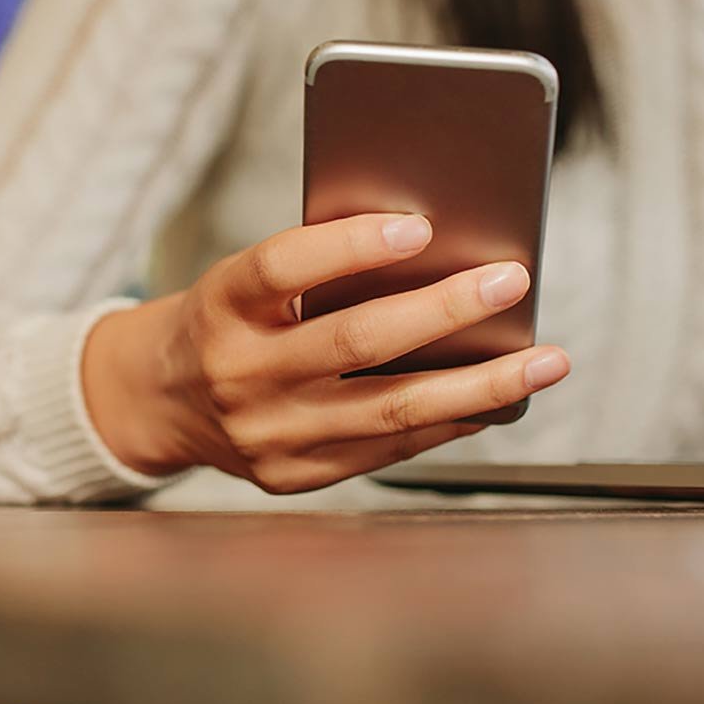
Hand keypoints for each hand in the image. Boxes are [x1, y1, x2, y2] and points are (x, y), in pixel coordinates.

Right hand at [81, 212, 570, 492]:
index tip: (421, 227)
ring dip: (479, 385)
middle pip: (354, 341)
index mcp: (221, 305)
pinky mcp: (293, 476)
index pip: (283, 267)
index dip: (351, 245)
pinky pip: (387, 449)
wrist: (159, 400)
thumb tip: (435, 249)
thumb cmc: (227, 317)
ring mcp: (267, 435)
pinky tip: (497, 399)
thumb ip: (318, 267)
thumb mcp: (246, 278)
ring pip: (390, 409)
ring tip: (544, 360)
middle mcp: (239, 374)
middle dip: (445, 310)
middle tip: (510, 281)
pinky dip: (449, 422)